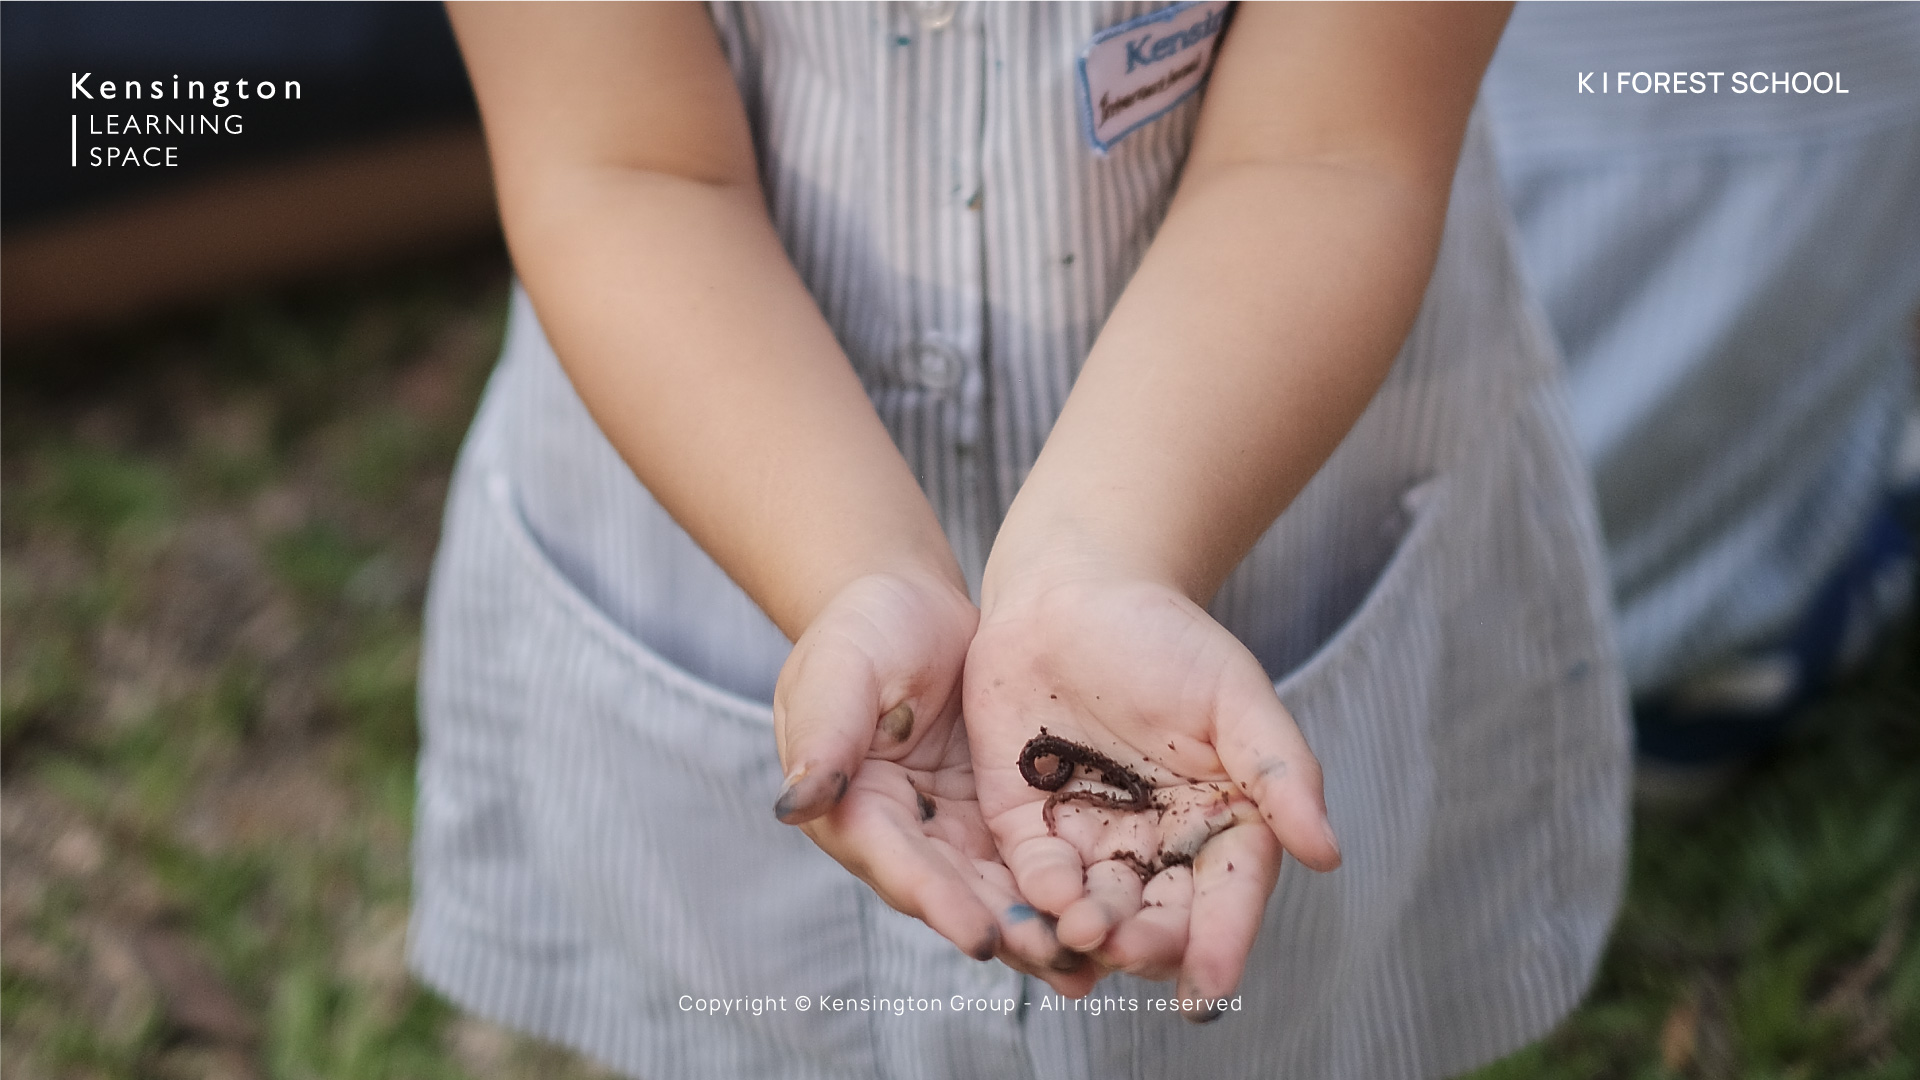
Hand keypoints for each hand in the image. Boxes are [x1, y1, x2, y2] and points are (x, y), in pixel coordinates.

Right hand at [771, 571, 1100, 994]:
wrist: (914, 607)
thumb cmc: (863, 629)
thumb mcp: (841, 669)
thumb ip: (825, 735)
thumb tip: (796, 805)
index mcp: (853, 810)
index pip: (897, 864)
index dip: (938, 902)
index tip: (979, 937)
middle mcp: (903, 836)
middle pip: (954, 894)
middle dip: (1005, 932)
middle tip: (1058, 963)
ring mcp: (953, 831)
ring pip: (997, 891)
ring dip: (1041, 929)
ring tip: (1094, 967)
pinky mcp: (998, 817)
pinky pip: (1032, 862)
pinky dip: (1065, 893)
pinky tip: (1112, 920)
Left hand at [965, 572, 1341, 1016]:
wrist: (1071, 593)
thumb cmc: (1167, 639)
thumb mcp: (1233, 695)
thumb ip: (1278, 771)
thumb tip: (1326, 852)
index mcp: (1220, 823)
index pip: (1228, 894)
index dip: (1224, 941)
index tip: (1215, 984)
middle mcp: (1155, 846)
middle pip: (1159, 914)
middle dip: (1150, 942)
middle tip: (1136, 953)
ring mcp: (1088, 840)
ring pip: (1095, 907)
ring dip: (1091, 931)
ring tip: (1087, 938)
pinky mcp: (1025, 825)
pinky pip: (1034, 872)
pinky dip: (1039, 893)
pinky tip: (1046, 904)